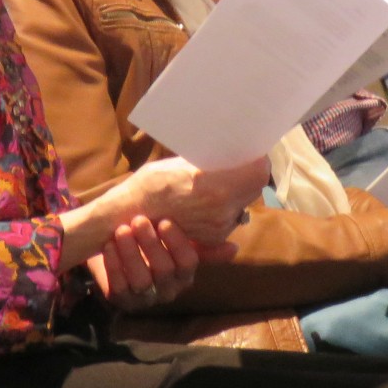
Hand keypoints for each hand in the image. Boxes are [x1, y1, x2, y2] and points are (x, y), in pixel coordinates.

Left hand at [86, 215, 206, 309]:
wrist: (116, 249)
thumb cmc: (151, 242)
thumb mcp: (174, 239)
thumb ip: (201, 243)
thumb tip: (234, 248)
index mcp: (185, 275)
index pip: (188, 263)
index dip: (177, 243)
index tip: (165, 221)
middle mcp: (168, 290)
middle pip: (164, 271)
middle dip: (151, 244)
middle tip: (139, 220)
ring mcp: (145, 298)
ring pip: (141, 280)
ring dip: (130, 254)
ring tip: (121, 230)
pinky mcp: (121, 300)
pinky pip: (119, 287)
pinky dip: (114, 265)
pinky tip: (108, 245)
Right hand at [113, 156, 268, 246]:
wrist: (128, 221)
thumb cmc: (149, 186)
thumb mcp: (178, 164)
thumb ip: (208, 161)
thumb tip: (231, 149)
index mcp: (215, 189)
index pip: (259, 172)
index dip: (256, 159)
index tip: (248, 151)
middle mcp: (223, 212)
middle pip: (254, 186)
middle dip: (246, 174)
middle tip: (233, 162)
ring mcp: (220, 228)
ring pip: (243, 201)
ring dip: (235, 191)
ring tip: (213, 183)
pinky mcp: (214, 238)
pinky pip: (230, 216)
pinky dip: (224, 207)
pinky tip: (204, 200)